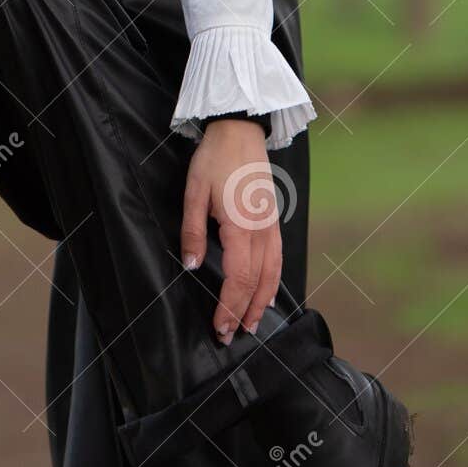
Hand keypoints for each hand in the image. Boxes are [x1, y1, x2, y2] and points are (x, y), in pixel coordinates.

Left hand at [180, 118, 281, 344]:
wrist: (239, 130)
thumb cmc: (214, 159)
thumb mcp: (194, 193)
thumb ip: (192, 232)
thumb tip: (190, 266)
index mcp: (241, 226)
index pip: (239, 278)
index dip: (229, 306)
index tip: (219, 327)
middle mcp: (262, 230)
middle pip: (257, 282)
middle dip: (244, 313)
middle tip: (230, 336)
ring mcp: (271, 224)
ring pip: (273, 273)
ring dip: (262, 302)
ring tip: (252, 324)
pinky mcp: (273, 218)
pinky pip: (278, 257)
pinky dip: (273, 281)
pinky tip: (266, 292)